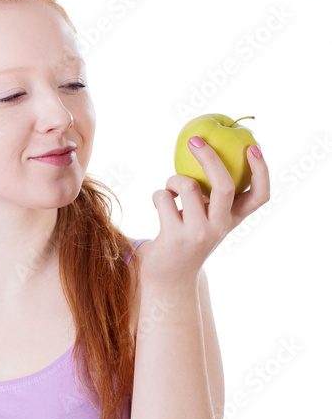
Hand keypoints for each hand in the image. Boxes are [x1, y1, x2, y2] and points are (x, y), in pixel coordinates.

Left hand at [142, 138, 269, 287]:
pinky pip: (164, 197)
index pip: (260, 196)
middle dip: (210, 157)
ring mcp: (198, 233)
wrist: (167, 279)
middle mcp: (219, 227)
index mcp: (232, 220)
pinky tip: (158, 205)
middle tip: (195, 140)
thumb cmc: (186, 241)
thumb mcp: (205, 220)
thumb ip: (210, 197)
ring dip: (173, 179)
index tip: (252, 147)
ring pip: (188, 185)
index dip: (261, 170)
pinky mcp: (175, 237)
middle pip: (225, 185)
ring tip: (169, 190)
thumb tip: (207, 151)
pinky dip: (158, 195)